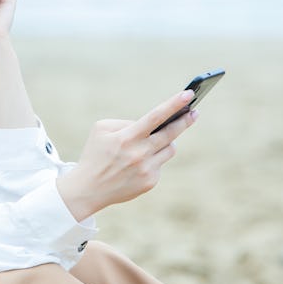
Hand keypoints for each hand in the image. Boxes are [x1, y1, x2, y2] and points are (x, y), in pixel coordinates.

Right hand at [57, 90, 198, 220]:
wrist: (88, 189)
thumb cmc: (94, 154)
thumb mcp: (101, 130)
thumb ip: (126, 123)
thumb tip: (150, 125)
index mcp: (127, 137)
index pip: (156, 116)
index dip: (174, 104)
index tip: (189, 94)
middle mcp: (140, 153)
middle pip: (171, 133)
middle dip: (185, 121)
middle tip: (194, 112)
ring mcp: (147, 169)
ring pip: (169, 149)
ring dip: (166, 142)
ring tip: (154, 141)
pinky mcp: (150, 182)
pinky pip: (160, 164)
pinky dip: (153, 159)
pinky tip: (138, 164)